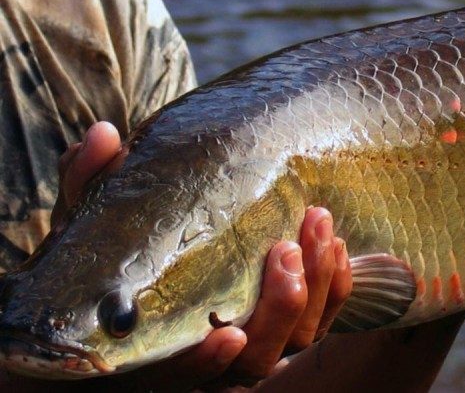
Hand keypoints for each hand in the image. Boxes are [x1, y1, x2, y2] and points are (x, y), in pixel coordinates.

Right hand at [14, 122, 352, 391]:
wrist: (157, 265)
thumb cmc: (112, 255)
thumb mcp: (89, 221)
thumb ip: (90, 184)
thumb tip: (103, 135)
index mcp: (157, 349)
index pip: (182, 374)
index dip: (206, 362)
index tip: (227, 332)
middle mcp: (214, 355)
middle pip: (259, 359)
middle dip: (281, 308)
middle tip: (287, 248)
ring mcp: (257, 341)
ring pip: (300, 338)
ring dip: (318, 285)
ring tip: (318, 222)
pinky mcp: (289, 321)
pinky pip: (325, 317)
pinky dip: (336, 286)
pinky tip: (336, 243)